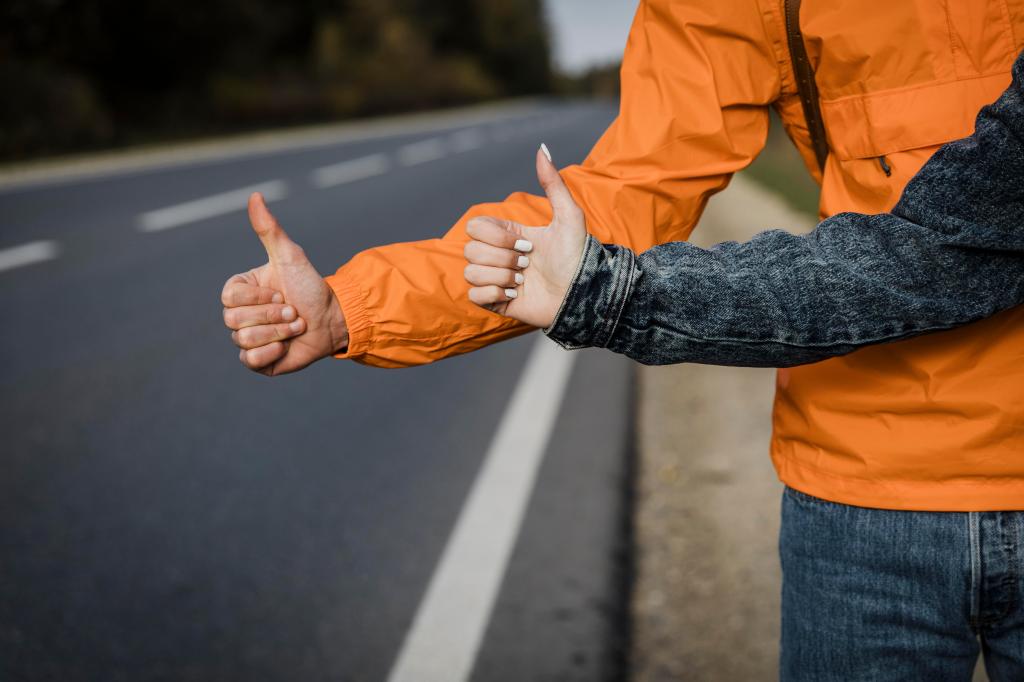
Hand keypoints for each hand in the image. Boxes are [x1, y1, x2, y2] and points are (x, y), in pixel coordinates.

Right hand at [221, 193, 347, 374]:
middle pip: (233, 321)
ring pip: (244, 340)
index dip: (258, 298)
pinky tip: (287, 346)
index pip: (229, 298)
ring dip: (278, 332)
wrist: (334, 319)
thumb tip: (255, 196)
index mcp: (241, 291)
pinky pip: (251, 361)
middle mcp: (240, 315)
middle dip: (272, 315)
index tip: (281, 293)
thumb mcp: (290, 256)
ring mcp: (248, 339)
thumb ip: (269, 230)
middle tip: (293, 311)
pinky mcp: (260, 361)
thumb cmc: (311, 286)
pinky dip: (272, 352)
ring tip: (296, 326)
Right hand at [463, 145, 586, 327]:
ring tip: (523, 282)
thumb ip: (553, 183)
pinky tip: (515, 295)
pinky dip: (494, 294)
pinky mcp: (495, 301)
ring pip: (471, 272)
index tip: (527, 244)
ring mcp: (494, 279)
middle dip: (502, 258)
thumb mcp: (569, 216)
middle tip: (528, 264)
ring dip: (501, 277)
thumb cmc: (578, 257)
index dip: (496, 236)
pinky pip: (473, 295)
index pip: (474, 226)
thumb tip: (542, 148)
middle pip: (470, 249)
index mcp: (508, 235)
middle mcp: (498, 256)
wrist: (582, 295)